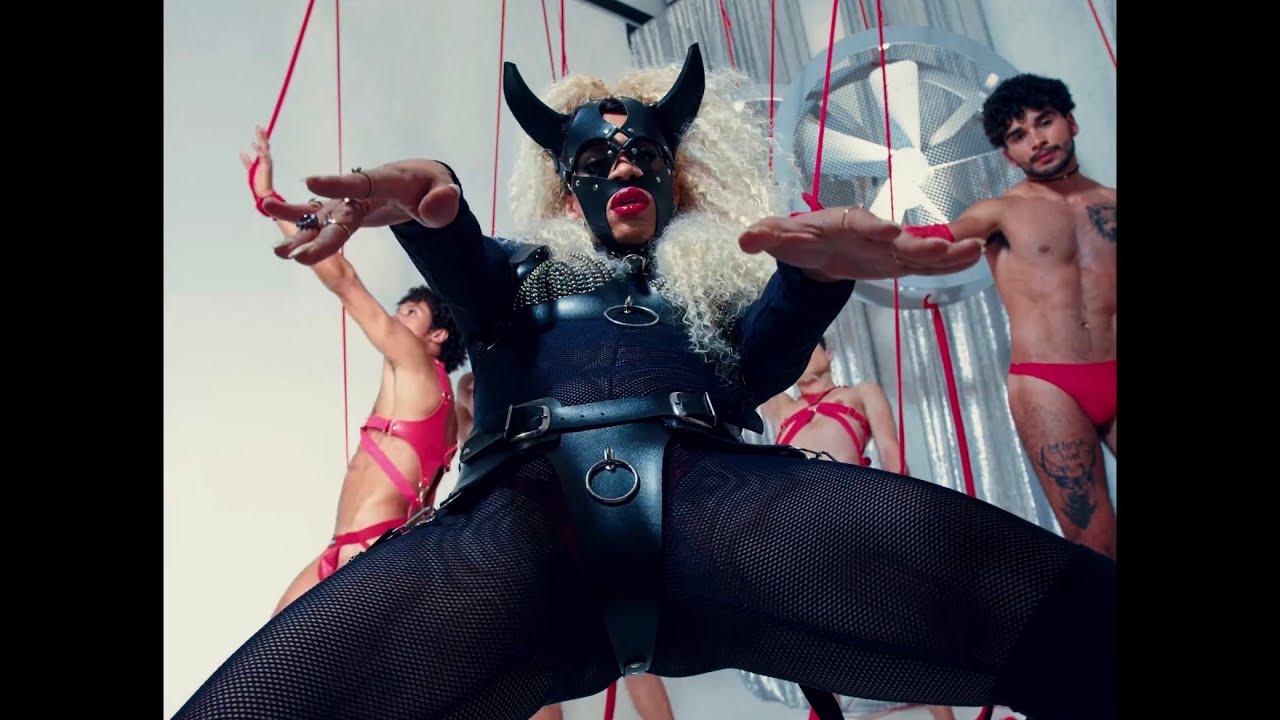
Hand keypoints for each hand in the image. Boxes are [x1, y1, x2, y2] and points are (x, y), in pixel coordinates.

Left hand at [239, 125, 273, 196]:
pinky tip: (254, 144)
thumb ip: (247, 161)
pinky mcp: (266, 167)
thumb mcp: (250, 170)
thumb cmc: (258, 184)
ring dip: (262, 139)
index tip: (259, 130)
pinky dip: (259, 150)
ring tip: (259, 131)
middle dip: (262, 135)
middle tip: (259, 126)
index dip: (260, 138)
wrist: (264, 193)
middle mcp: (266, 160)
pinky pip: (263, 156)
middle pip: (265, 145)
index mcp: (263, 161)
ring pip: (265, 148)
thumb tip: (242, 153)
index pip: (262, 146)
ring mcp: (267, 163)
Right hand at [263, 159, 460, 264]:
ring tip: (278, 251)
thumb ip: (443, 199)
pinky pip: (322, 222)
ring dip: (302, 234)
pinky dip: (302, 227)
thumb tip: (433, 207)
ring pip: (323, 220)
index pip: (361, 182)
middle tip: (296, 254)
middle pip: (338, 214)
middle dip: (319, 235)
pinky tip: (282, 240)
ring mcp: (350, 202)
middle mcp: (362, 191)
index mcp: (387, 181)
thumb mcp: (444, 190)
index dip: (337, 184)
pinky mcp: (345, 212)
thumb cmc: (432, 187)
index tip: (311, 182)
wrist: (418, 181)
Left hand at [739, 206, 983, 280]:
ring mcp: (888, 247)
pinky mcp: (898, 262)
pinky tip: (972, 258)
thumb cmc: (800, 242)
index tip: (889, 231)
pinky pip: (925, 263)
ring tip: (970, 250)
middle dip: (918, 242)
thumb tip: (745, 237)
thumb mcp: (780, 240)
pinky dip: (948, 261)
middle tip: (940, 247)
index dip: (874, 227)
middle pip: (896, 236)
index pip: (859, 222)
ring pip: (918, 249)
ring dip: (944, 251)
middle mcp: (871, 231)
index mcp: (843, 222)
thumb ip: (766, 236)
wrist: (816, 253)